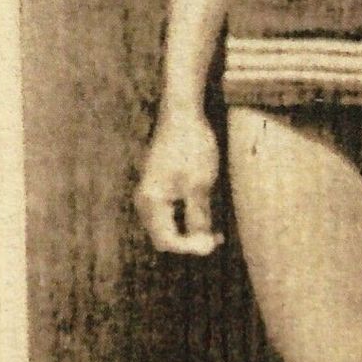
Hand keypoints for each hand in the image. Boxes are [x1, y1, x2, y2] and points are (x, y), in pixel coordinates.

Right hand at [135, 106, 221, 255]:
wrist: (183, 113)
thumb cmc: (191, 146)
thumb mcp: (200, 184)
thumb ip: (198, 218)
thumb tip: (202, 246)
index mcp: (151, 201)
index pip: (167, 241)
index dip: (190, 248)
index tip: (213, 244)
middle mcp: (145, 200)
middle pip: (164, 236)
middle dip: (189, 242)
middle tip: (216, 239)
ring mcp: (150, 192)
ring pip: (167, 226)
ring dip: (188, 232)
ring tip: (215, 231)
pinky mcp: (158, 186)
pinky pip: (168, 213)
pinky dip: (185, 218)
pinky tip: (204, 214)